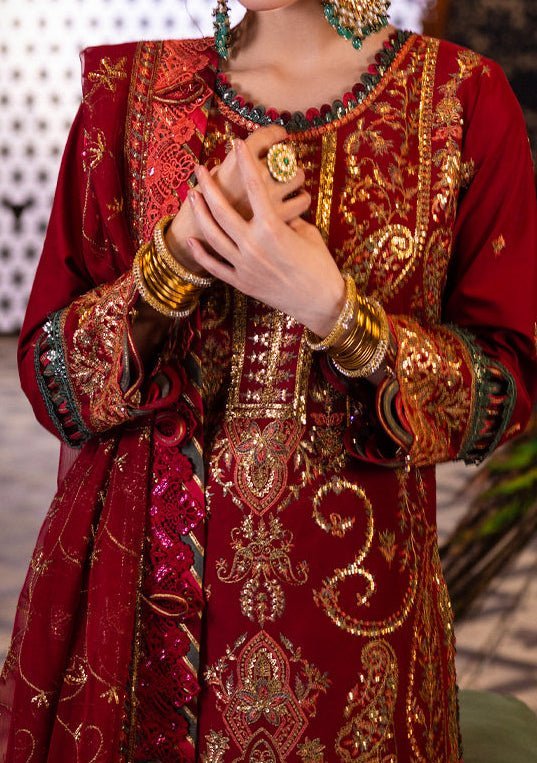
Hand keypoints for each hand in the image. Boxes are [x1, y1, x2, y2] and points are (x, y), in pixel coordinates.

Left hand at [186, 138, 345, 337]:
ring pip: (213, 235)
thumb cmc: (320, 265)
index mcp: (273, 227)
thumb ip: (287, 217)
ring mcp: (244, 265)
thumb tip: (275, 207)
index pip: (254, 186)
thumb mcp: (307, 233)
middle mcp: (253, 244)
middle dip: (209, 186)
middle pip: (222, 209)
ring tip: (192, 195)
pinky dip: (201, 254)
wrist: (320, 302)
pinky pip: (214, 266)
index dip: (245, 162)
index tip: (236, 143)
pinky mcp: (241, 282)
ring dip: (200, 214)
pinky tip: (192, 240)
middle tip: (200, 169)